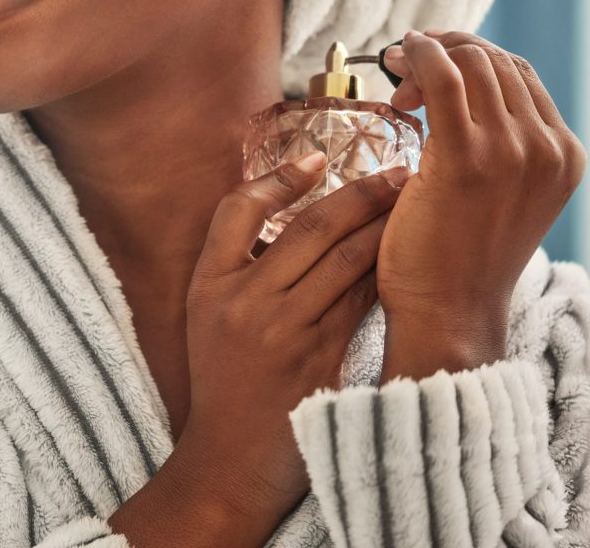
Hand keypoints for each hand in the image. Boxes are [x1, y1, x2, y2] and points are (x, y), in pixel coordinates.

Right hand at [116, 154, 405, 546]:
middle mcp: (243, 302)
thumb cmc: (223, 382)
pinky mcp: (320, 358)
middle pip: (308, 227)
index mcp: (208, 285)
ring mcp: (283, 331)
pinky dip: (383, 274)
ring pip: (345, 261)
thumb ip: (240, 269)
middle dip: (357, 194)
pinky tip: (403, 257)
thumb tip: (297, 215)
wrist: (230, 459)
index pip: (237, 210)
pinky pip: (360, 301)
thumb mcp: (210, 316)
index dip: (278, 178)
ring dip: (382, 228)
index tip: (316, 159)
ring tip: (409, 205)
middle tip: (393, 172)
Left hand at [377, 29, 585, 380]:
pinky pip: (444, 78)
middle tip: (403, 67)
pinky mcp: (468, 157)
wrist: (448, 312)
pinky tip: (397, 60)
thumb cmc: (455, 259)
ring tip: (394, 71)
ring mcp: (514, 151)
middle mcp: (549, 148)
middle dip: (447, 49)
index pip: (520, 75)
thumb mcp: (497, 196)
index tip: (428, 67)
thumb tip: (452, 97)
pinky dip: (419, 56)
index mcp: (563, 156)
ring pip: (473, 62)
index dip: (471, 57)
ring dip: (429, 52)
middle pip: (498, 61)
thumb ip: (496, 149)